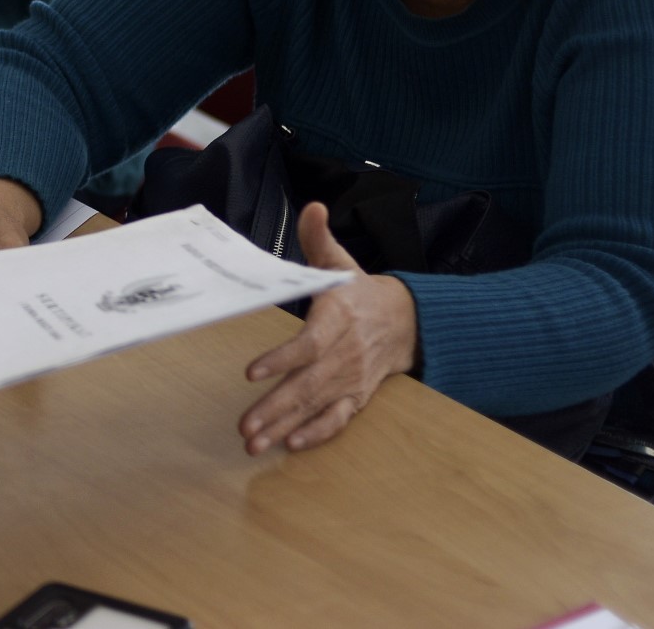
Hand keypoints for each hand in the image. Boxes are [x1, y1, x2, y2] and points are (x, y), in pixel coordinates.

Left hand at [237, 202, 419, 455]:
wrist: (409, 321)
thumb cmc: (362, 292)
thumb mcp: (342, 262)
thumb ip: (319, 238)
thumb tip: (313, 208)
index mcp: (337, 320)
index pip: (308, 344)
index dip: (281, 359)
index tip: (251, 372)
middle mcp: (343, 354)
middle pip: (306, 385)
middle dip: (274, 408)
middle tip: (244, 427)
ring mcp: (350, 379)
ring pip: (315, 407)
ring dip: (284, 426)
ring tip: (254, 444)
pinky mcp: (356, 397)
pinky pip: (337, 420)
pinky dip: (317, 434)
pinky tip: (291, 445)